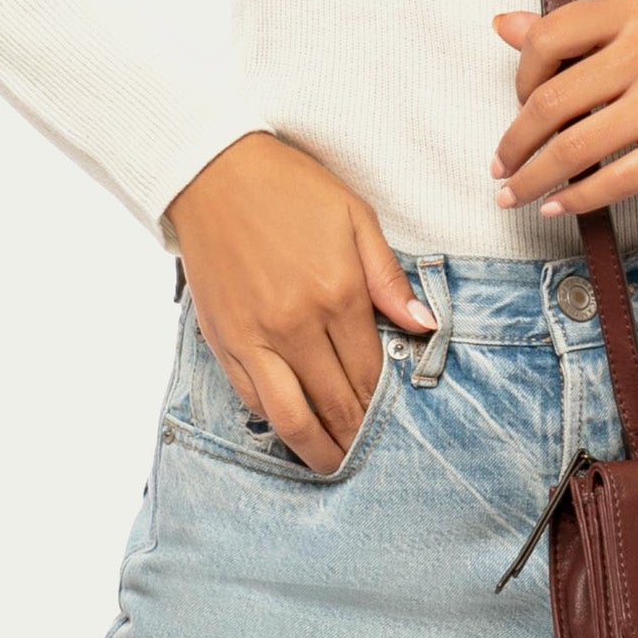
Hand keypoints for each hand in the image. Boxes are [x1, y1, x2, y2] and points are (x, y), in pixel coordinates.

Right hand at [164, 133, 438, 472]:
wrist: (213, 172)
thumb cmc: (290, 188)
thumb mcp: (355, 217)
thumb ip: (389, 278)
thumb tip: (423, 326)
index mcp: (337, 294)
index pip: (370, 371)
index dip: (384, 403)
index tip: (395, 420)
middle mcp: (296, 326)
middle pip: (336, 403)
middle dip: (357, 435)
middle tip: (371, 454)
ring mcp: (255, 338)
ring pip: (291, 418)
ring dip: (318, 449)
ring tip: (335, 465)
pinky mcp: (223, 341)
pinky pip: (252, 399)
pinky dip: (276, 422)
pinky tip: (292, 429)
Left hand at [488, 0, 637, 219]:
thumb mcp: (633, 27)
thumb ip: (569, 29)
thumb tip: (504, 24)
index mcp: (633, 9)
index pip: (548, 38)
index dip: (520, 77)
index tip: (519, 103)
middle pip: (554, 101)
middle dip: (515, 143)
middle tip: (501, 165)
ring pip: (577, 146)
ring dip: (533, 179)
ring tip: (513, 193)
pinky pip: (617, 179)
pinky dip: (577, 199)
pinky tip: (556, 206)